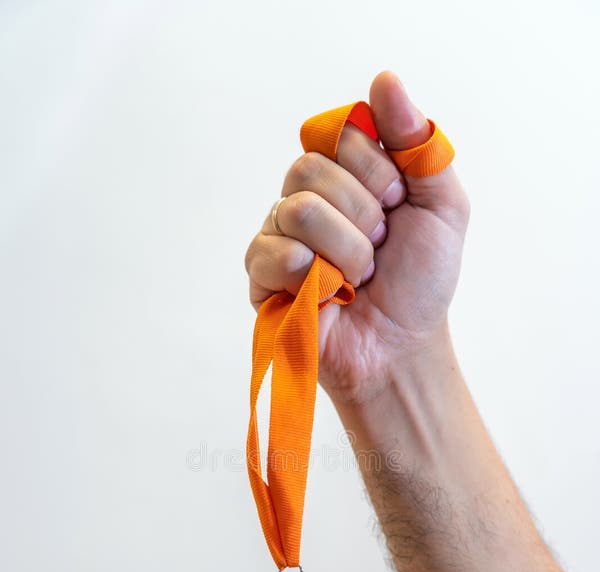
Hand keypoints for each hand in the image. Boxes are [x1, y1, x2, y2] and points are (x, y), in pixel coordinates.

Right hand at [244, 70, 469, 405]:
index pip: (342, 133)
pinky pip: (268, 250)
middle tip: (379, 251)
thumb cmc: (420, 283)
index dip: (376, 171)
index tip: (397, 207)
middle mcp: (308, 196)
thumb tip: (385, 80)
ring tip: (356, 279)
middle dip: (363, 217)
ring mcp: (281, 235)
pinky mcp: (262, 276)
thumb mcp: (441, 208)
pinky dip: (305, 272)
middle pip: (312, 168)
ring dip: (345, 252)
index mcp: (346, 175)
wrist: (401, 347)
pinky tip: (324, 292)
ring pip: (297, 209)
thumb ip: (420, 145)